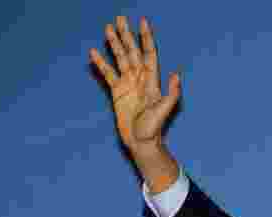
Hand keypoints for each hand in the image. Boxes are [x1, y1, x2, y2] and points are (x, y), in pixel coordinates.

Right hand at [90, 16, 179, 190]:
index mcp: (152, 80)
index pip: (148, 54)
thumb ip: (171, 93)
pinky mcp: (117, 92)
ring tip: (108, 28)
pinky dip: (102, 63)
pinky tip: (95, 52)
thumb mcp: (164, 111)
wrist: (141, 142)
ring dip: (114, 44)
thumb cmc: (154, 128)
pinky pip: (108, 74)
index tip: (142, 22)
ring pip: (120, 59)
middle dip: (127, 35)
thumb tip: (176, 74)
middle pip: (132, 52)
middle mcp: (139, 79)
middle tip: (120, 19)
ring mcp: (128, 84)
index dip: (146, 38)